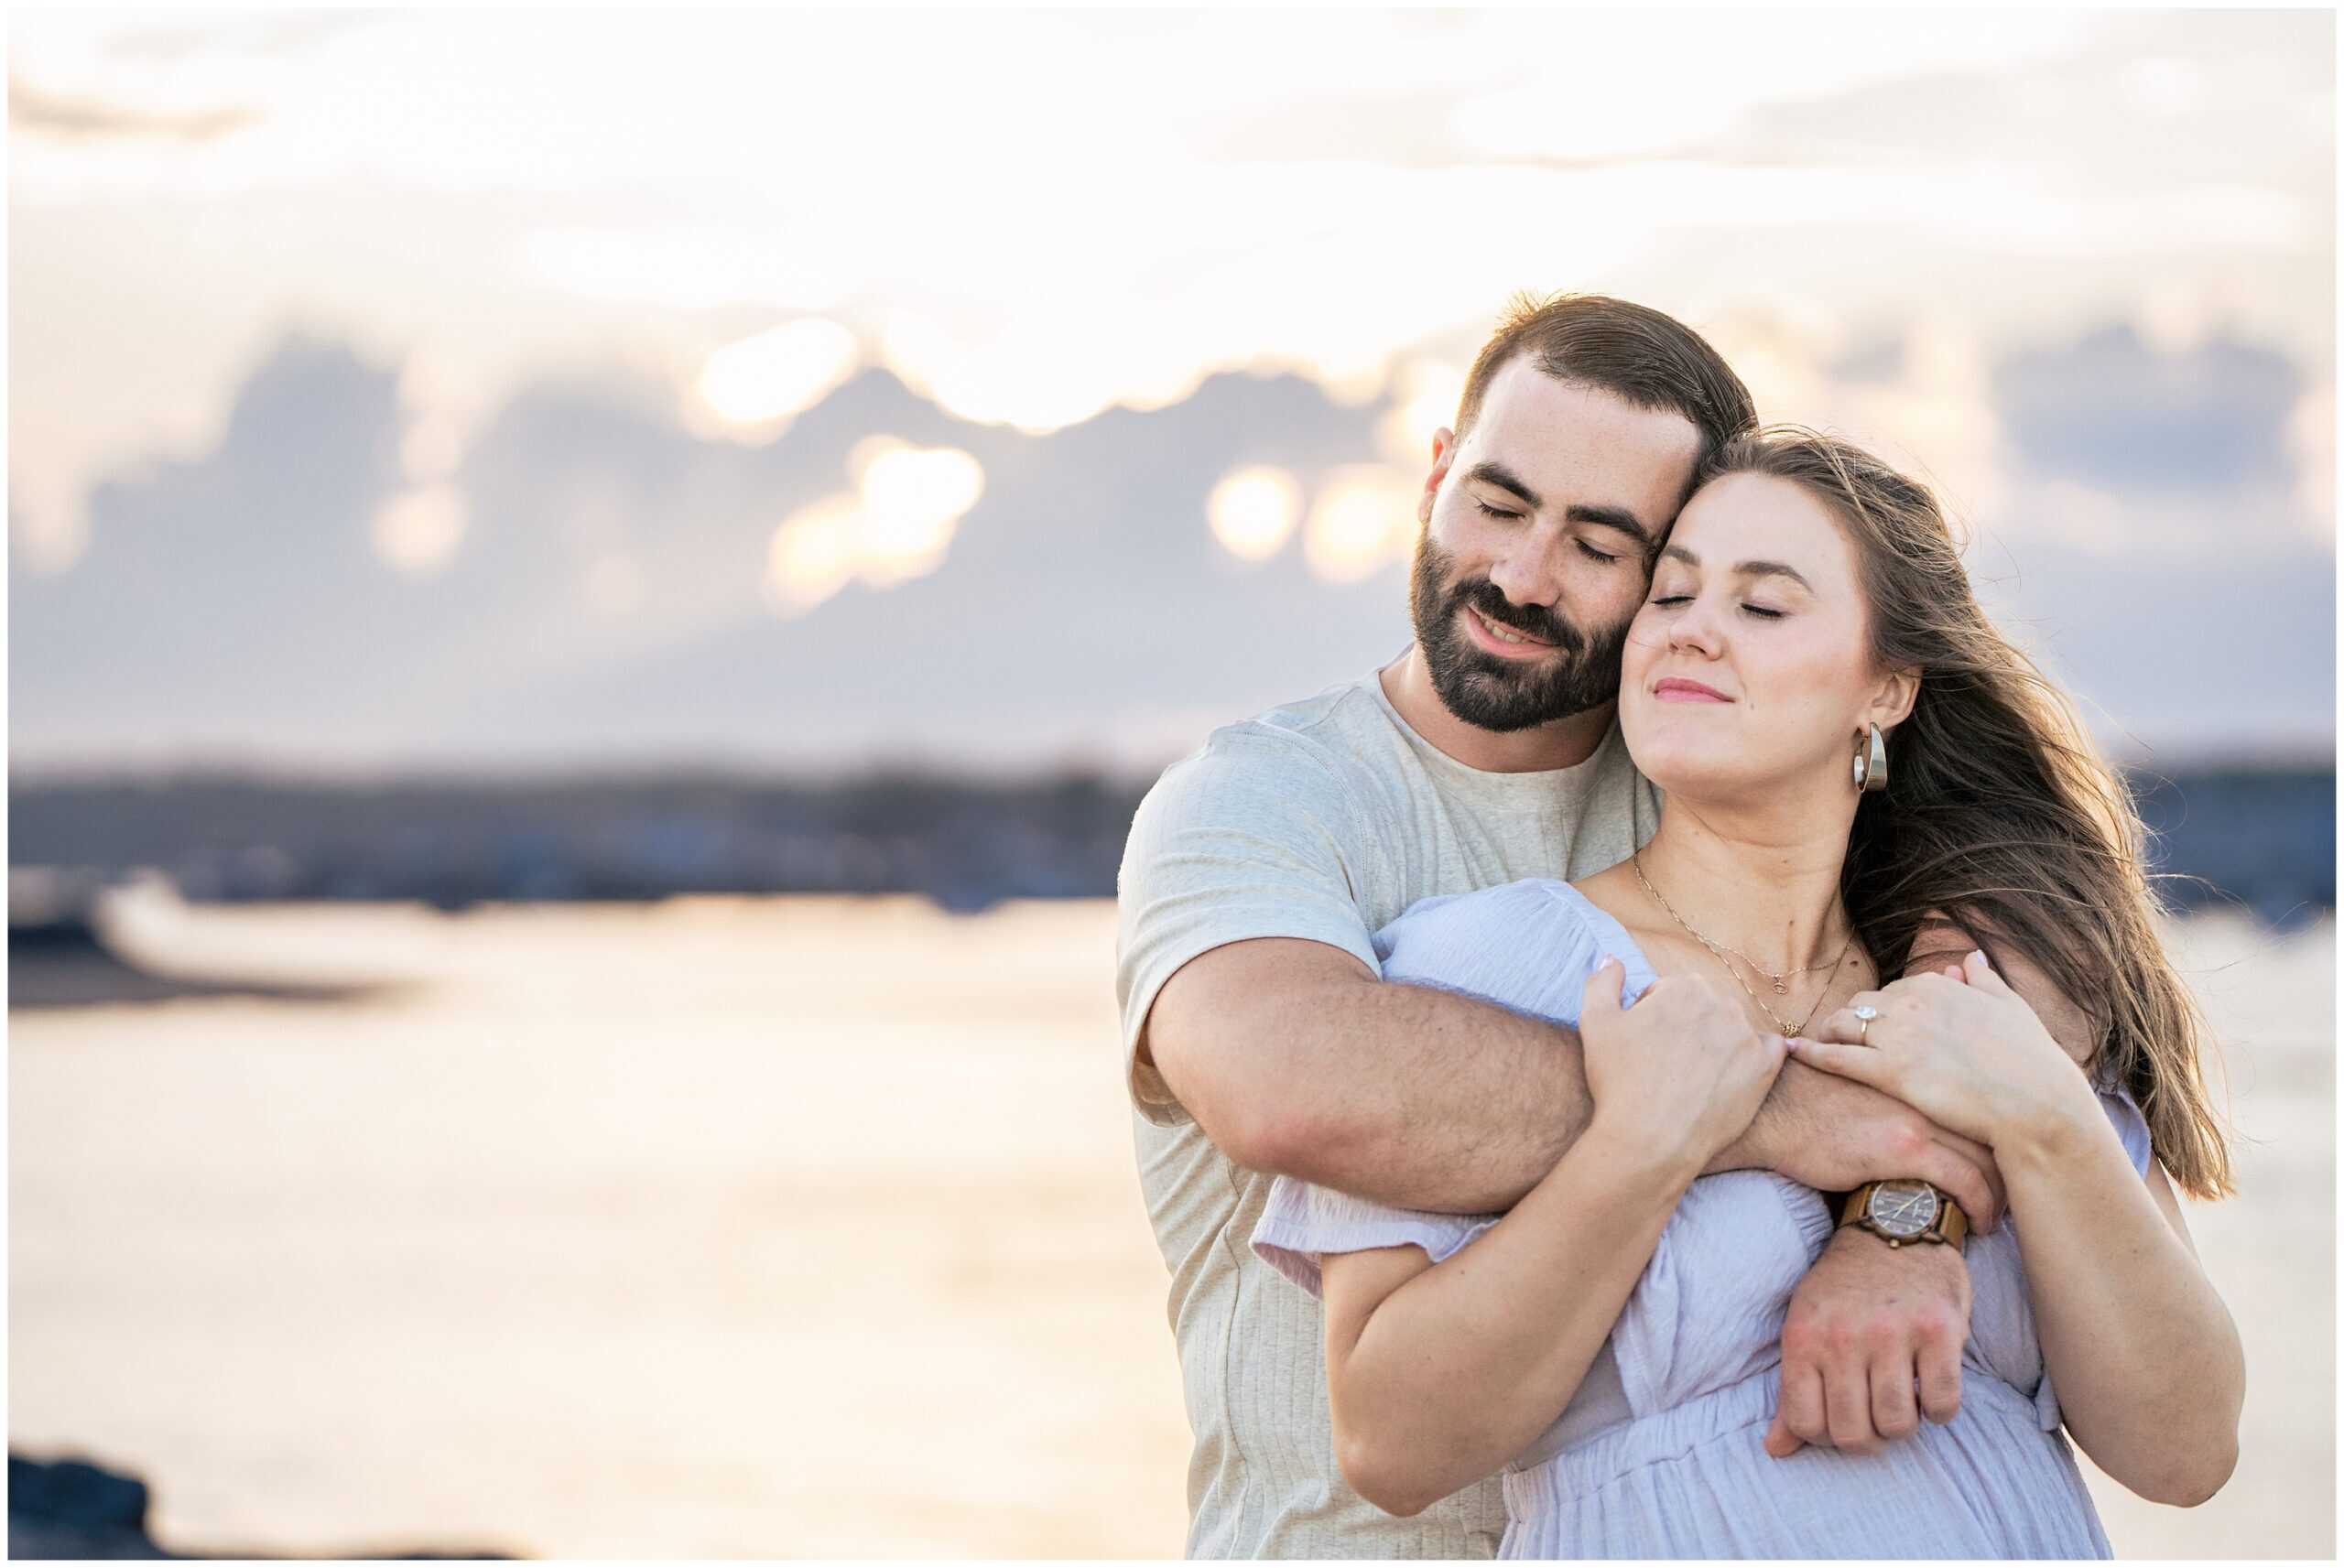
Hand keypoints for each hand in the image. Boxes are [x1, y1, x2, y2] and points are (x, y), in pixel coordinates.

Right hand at [1580, 959, 1786, 1172]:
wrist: (1651, 1139)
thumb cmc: (1619, 1081)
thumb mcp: (1595, 1023)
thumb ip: (1602, 982)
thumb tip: (1613, 960)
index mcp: (1684, 987)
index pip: (1667, 993)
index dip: (1649, 1018)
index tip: (1640, 1045)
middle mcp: (1722, 1004)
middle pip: (1702, 1009)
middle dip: (1684, 1028)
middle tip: (1663, 1063)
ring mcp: (1747, 1037)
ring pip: (1731, 1029)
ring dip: (1715, 1043)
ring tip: (1691, 1077)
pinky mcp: (1765, 1070)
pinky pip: (1770, 1050)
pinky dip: (1755, 1057)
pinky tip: (1734, 1073)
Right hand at [1733, 1059, 2006, 1232]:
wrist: (1771, 1113)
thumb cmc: (1807, 1106)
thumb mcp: (1860, 1088)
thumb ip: (1896, 1098)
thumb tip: (1921, 1130)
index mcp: (1916, 1075)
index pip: (1977, 1105)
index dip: (1999, 1136)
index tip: (2007, 1163)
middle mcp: (1924, 1091)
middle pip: (1991, 1129)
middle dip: (2010, 1165)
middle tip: (2015, 1195)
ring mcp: (1917, 1118)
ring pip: (1987, 1156)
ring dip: (2001, 1192)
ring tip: (2000, 1217)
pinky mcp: (1905, 1148)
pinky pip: (1965, 1181)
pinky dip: (1981, 1206)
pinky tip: (1980, 1224)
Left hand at [1766, 1224, 1970, 1458]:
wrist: (1896, 1225)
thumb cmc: (1845, 1286)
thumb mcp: (1806, 1326)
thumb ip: (1793, 1389)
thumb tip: (1775, 1450)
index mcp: (1803, 1336)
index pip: (1805, 1424)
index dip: (1824, 1435)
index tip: (1840, 1418)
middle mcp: (1844, 1336)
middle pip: (1852, 1434)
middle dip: (1867, 1437)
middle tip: (1875, 1414)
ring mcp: (1893, 1333)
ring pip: (1898, 1425)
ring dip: (1904, 1425)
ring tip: (1903, 1398)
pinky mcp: (1940, 1331)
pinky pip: (1942, 1404)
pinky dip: (1939, 1409)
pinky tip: (1931, 1385)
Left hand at [1792, 951, 2100, 1151]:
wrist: (2036, 1103)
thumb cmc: (2030, 1061)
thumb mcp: (2011, 1008)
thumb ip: (1985, 981)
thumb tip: (1971, 957)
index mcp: (1936, 985)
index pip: (1892, 991)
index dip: (1883, 1012)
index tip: (1877, 1027)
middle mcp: (1912, 1003)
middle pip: (1861, 1006)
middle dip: (1852, 1022)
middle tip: (1843, 1040)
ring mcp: (1899, 1037)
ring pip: (1843, 1025)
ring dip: (1829, 1034)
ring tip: (1817, 1045)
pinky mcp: (1890, 1072)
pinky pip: (1837, 1058)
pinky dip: (1812, 1053)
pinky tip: (1794, 1053)